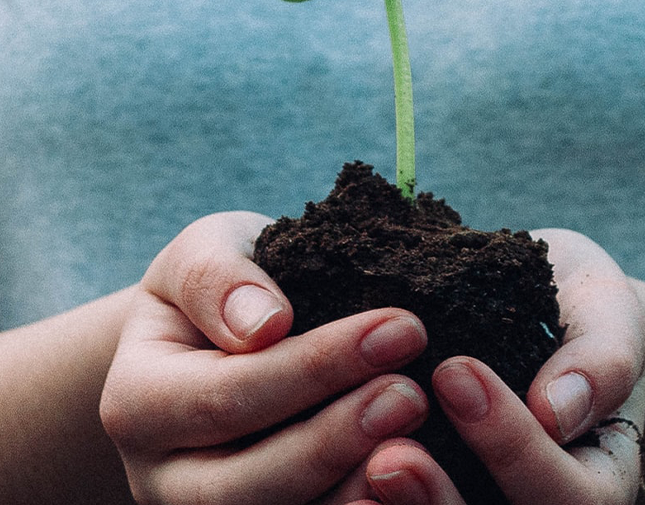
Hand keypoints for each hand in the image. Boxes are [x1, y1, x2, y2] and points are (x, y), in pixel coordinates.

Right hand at [100, 211, 429, 504]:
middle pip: (246, 484)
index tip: (399, 328)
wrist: (216, 331)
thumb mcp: (206, 252)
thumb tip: (264, 324)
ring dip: (352, 487)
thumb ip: (217, 278)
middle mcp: (162, 475)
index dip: (317, 367)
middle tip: (413, 393)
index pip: (227, 396)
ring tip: (416, 437)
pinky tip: (408, 478)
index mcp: (137, 402)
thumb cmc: (219, 285)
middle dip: (337, 439)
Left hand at [345, 229, 644, 504]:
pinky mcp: (440, 486)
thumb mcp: (605, 312)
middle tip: (391, 458)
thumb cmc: (578, 308)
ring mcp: (487, 499)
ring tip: (363, 468)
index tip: (456, 370)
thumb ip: (603, 358)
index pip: (569, 496)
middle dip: (443, 504)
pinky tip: (337, 478)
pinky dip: (371, 503)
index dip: (512, 447)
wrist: (545, 309)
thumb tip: (557, 413)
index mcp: (598, 480)